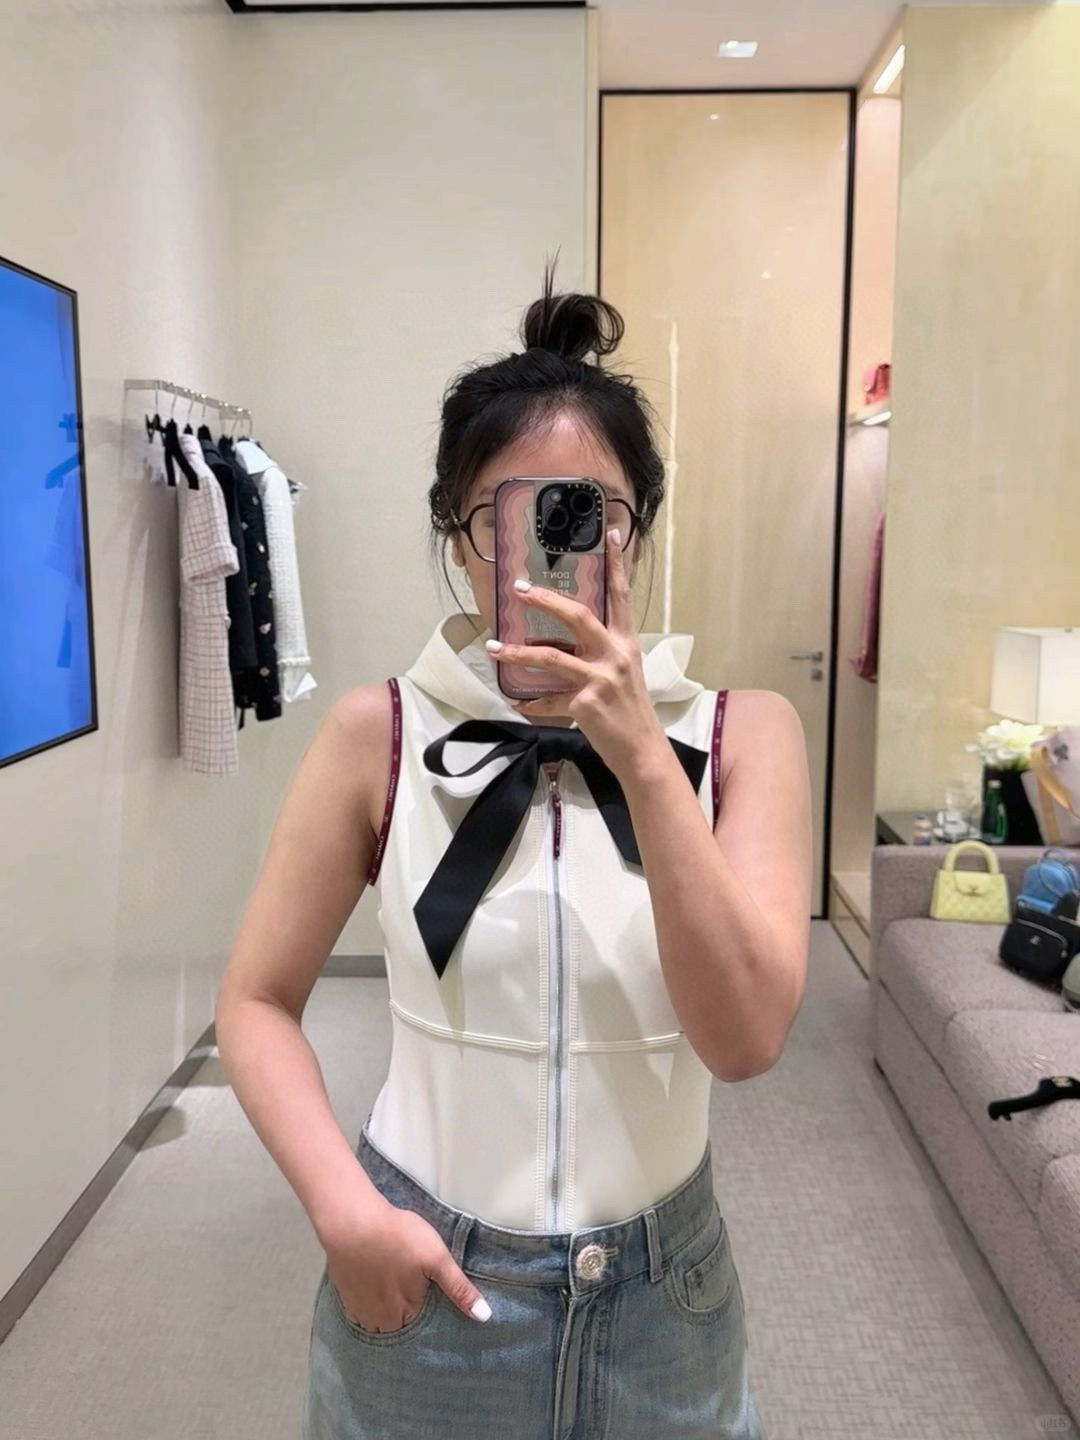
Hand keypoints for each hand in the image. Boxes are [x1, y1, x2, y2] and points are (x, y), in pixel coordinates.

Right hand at [324, 1200, 491, 1332]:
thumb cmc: (398, 1237)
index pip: (422, 1329)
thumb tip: (484, 1317)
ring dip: (386, 1316)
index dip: (428, 1318)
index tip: (431, 1306)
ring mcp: (360, 1310)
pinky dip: (367, 1308)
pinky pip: (359, 1314)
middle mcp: (381, 1321)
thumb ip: (459, 1288)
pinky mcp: (344, 1297)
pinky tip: (372, 1292)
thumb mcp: (438, 1258)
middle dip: (407, 1319)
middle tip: (412, 1299)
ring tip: (394, 1298)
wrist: (353, 1222)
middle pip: (399, 1329)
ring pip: (377, 1323)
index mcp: (406, 1314)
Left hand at [488, 525, 668, 781]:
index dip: (616, 564)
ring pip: (550, 657)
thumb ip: (597, 652)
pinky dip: (530, 702)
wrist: (641, 749)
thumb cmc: (629, 710)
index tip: (612, 534)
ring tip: (495, 649)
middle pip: (577, 616)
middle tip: (519, 589)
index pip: (621, 595)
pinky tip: (517, 703)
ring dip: (518, 652)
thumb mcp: (621, 672)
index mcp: (625, 642)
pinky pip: (547, 699)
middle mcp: (614, 654)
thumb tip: (559, 642)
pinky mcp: (585, 703)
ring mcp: (599, 679)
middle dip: (545, 600)